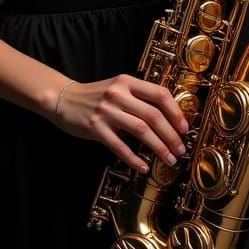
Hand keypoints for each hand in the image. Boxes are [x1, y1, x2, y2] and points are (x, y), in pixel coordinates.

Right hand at [53, 74, 188, 172]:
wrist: (63, 99)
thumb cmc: (96, 96)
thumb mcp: (118, 87)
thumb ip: (139, 97)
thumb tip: (169, 117)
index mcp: (127, 82)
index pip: (160, 94)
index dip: (176, 112)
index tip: (184, 128)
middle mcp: (118, 94)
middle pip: (153, 115)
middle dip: (171, 135)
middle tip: (180, 150)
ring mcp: (106, 111)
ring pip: (141, 130)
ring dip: (159, 147)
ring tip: (169, 159)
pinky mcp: (95, 128)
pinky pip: (119, 146)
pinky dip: (134, 159)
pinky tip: (143, 167)